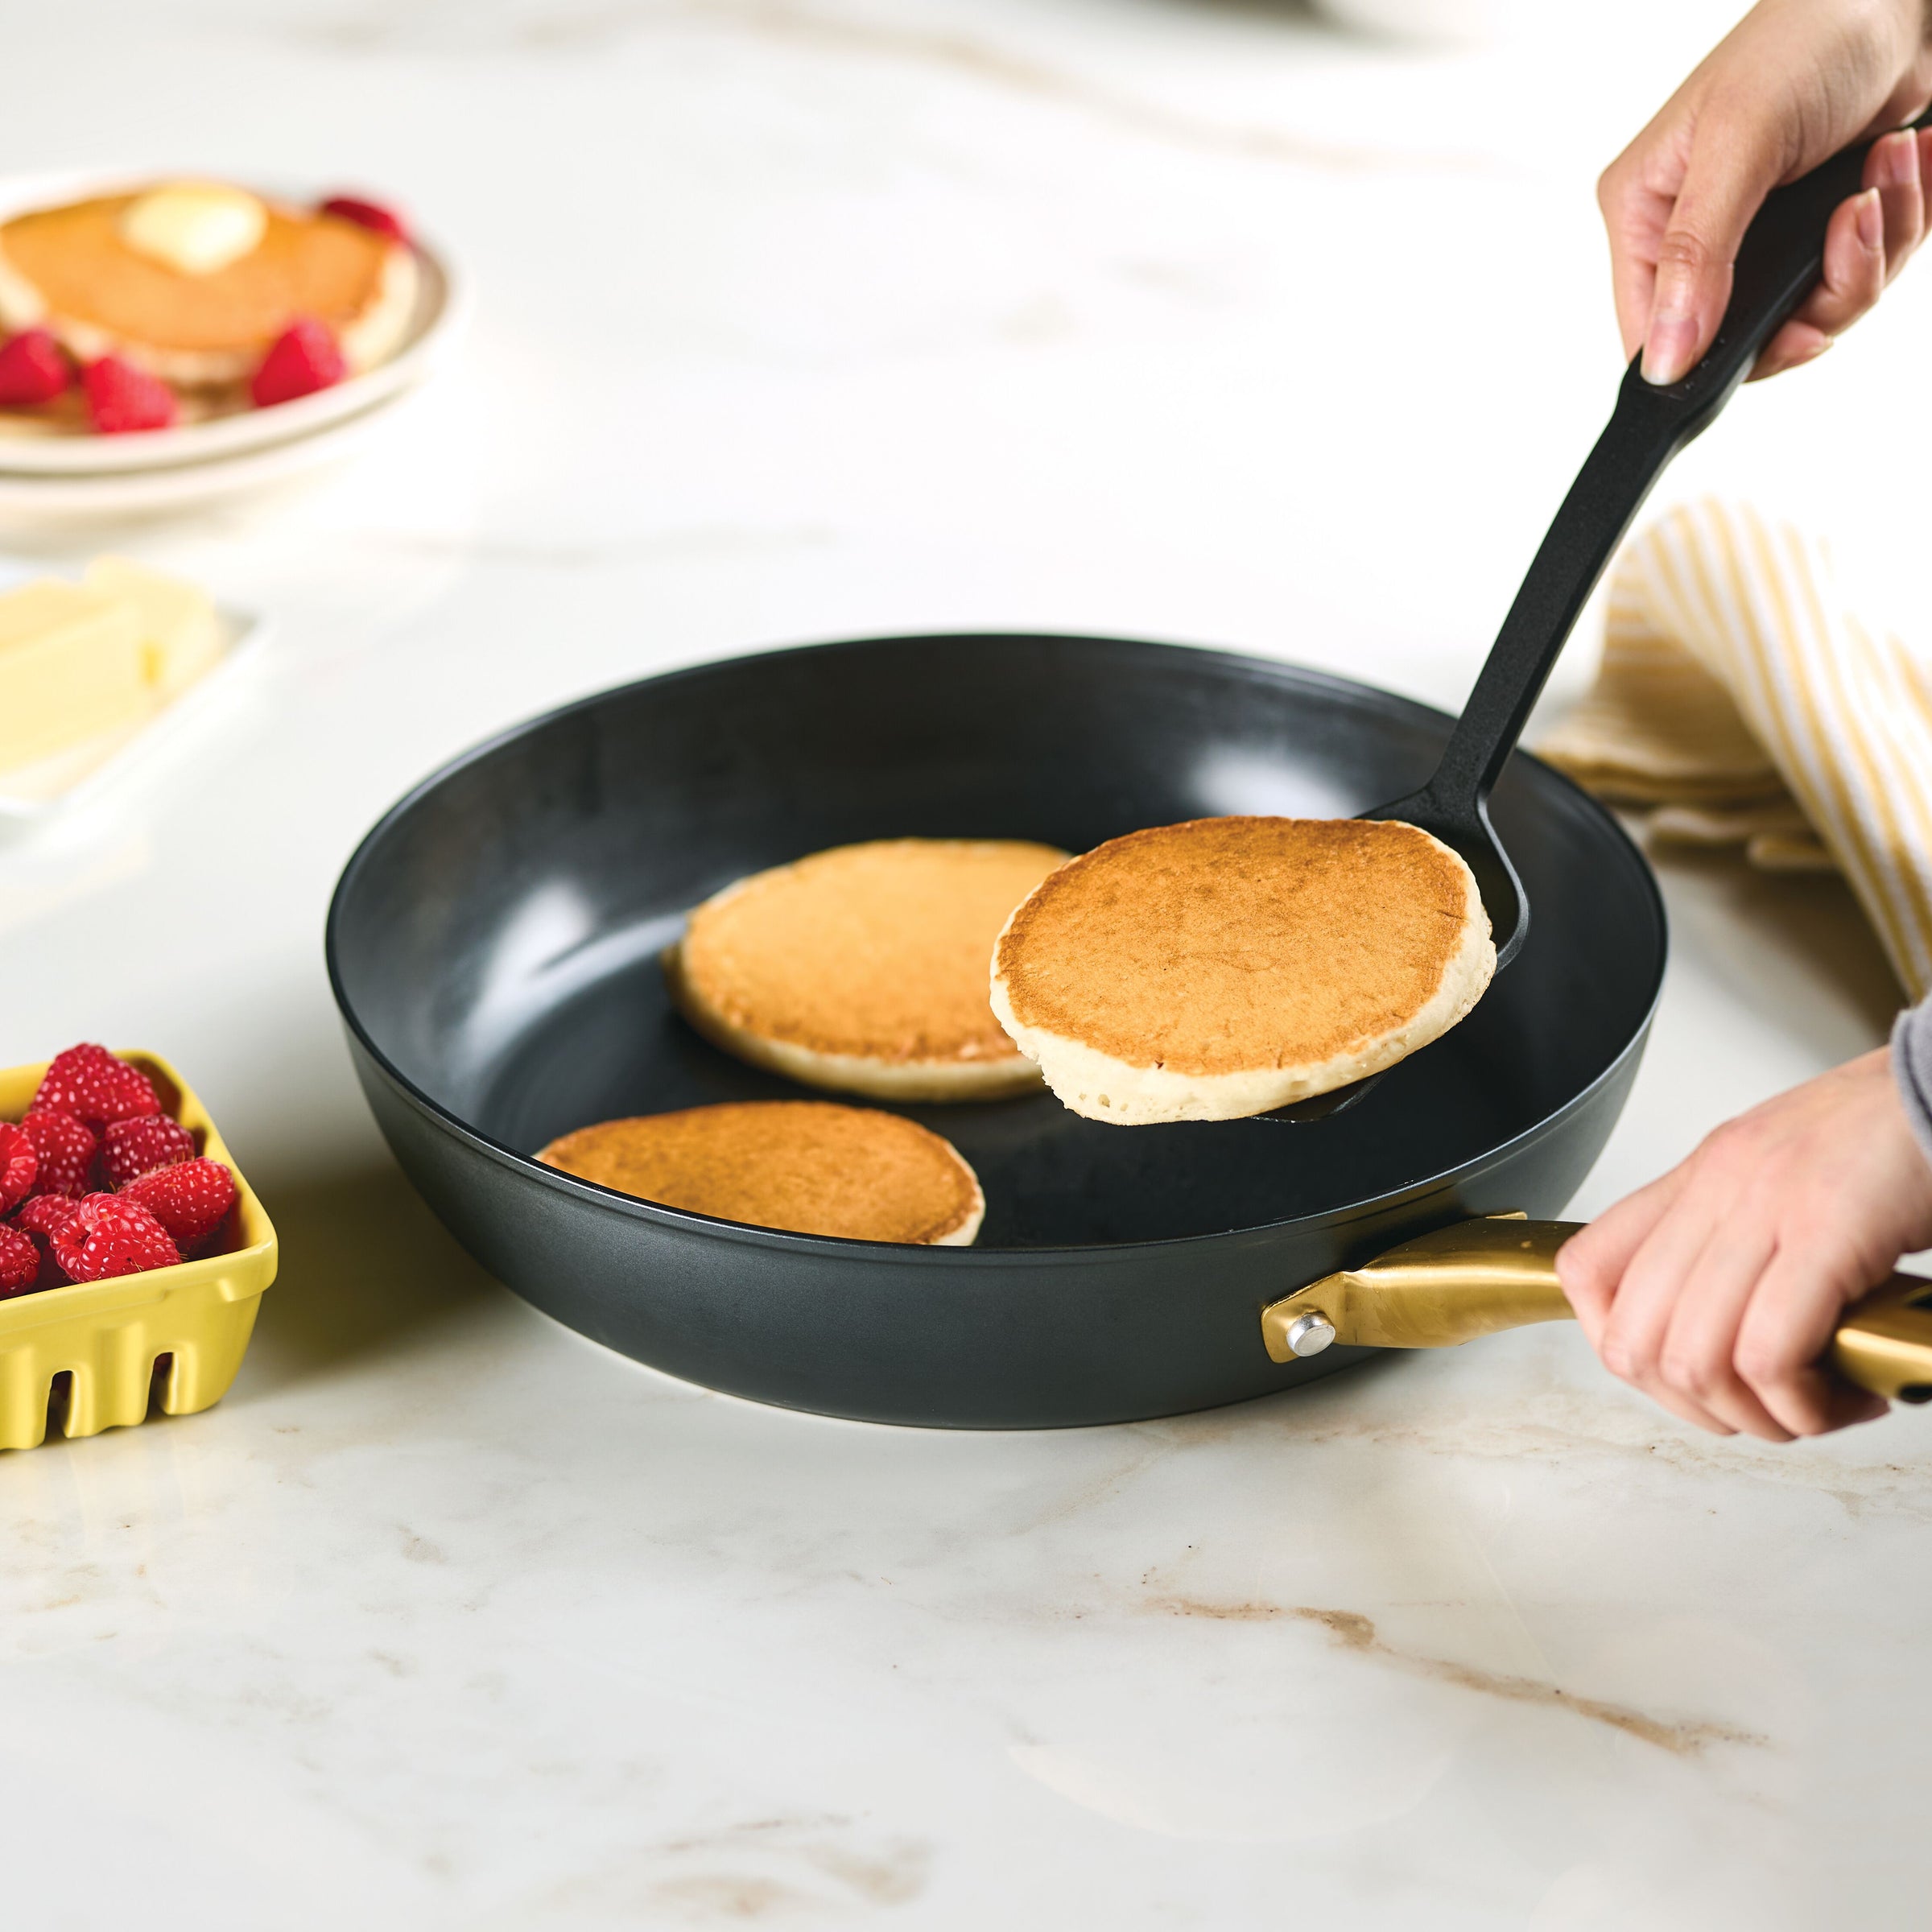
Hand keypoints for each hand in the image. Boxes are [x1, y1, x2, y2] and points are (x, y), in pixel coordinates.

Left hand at [1557, 1050, 1931, 1439]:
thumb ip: (1735, 1236)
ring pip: (1695, 1358)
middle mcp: (1717, 1186)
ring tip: (1815, 1409)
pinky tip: (1847, 1398)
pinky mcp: (1826, 1232)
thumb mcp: (1781, 1177)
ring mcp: (1764, 1206)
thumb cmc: (1892, 1140)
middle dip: (1694, 1405)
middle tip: (1760, 1411)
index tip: (1679, 1378)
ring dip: (1757, 1415)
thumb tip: (1711, 1325)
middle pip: (1636, 1339)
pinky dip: (1802, 1403)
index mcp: (1700, 1175)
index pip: (1586, 1269)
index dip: (1619, 1347)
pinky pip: (1768, 1351)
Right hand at [1599, 0, 1931, 383]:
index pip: (1651, 336)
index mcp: (1647, 215)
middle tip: (1854, 221)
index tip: (1784, 332)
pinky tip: (1900, 161)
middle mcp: (1700, 239)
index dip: (1710, 359)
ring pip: (1815, 312)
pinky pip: (1863, 276)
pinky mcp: (1823, 230)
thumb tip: (1664, 360)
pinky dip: (1901, 223)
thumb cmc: (1809, 36)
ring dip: (1875, 248)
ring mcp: (1766, 240)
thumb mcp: (1740, 143)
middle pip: (1748, 339)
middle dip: (1822, 293)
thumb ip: (1697, 257)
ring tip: (1886, 168)